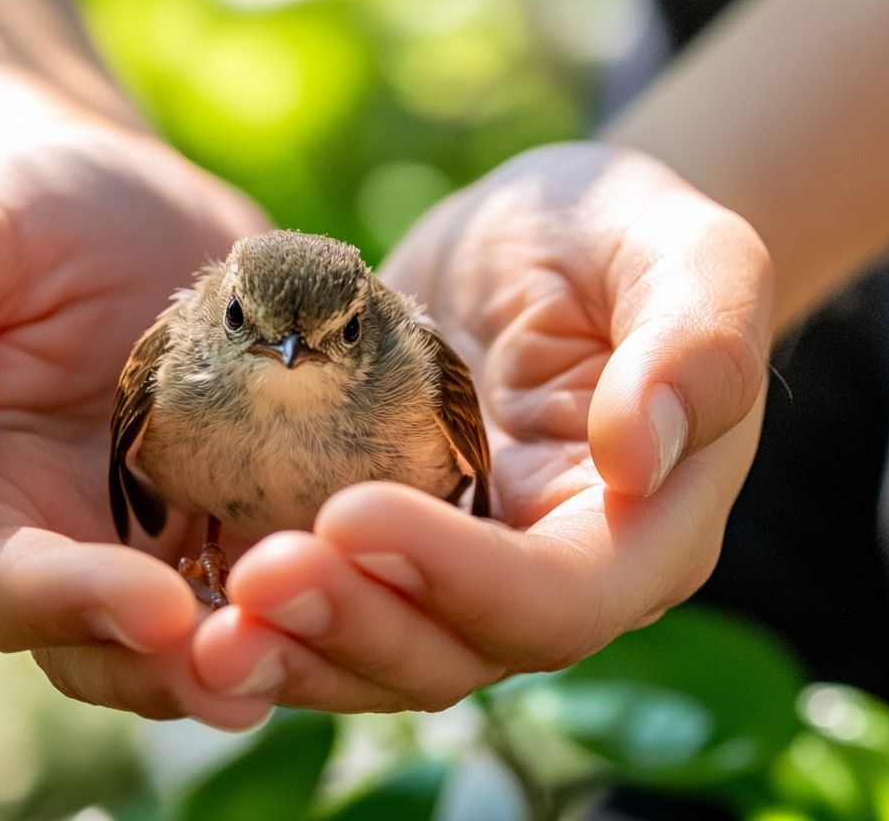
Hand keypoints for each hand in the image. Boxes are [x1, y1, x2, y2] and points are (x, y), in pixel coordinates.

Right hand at [0, 123, 272, 727]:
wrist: (110, 196)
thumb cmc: (4, 211)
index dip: (60, 607)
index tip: (155, 604)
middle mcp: (46, 542)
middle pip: (94, 646)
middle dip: (171, 669)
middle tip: (253, 672)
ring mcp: (143, 535)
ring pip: (190, 631)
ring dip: (253, 651)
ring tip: (331, 643)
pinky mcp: (225, 504)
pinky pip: (266, 564)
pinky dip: (314, 584)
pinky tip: (379, 578)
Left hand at [192, 142, 773, 710]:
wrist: (539, 236)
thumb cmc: (620, 235)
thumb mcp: (685, 252)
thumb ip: (698, 343)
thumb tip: (637, 454)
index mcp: (638, 531)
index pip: (556, 597)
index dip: (459, 578)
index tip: (353, 512)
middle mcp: (546, 574)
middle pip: (454, 650)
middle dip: (353, 623)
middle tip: (254, 579)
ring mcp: (456, 566)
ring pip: (377, 653)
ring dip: (292, 648)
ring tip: (205, 626)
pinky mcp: (382, 536)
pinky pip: (326, 601)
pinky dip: (262, 615)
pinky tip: (190, 596)